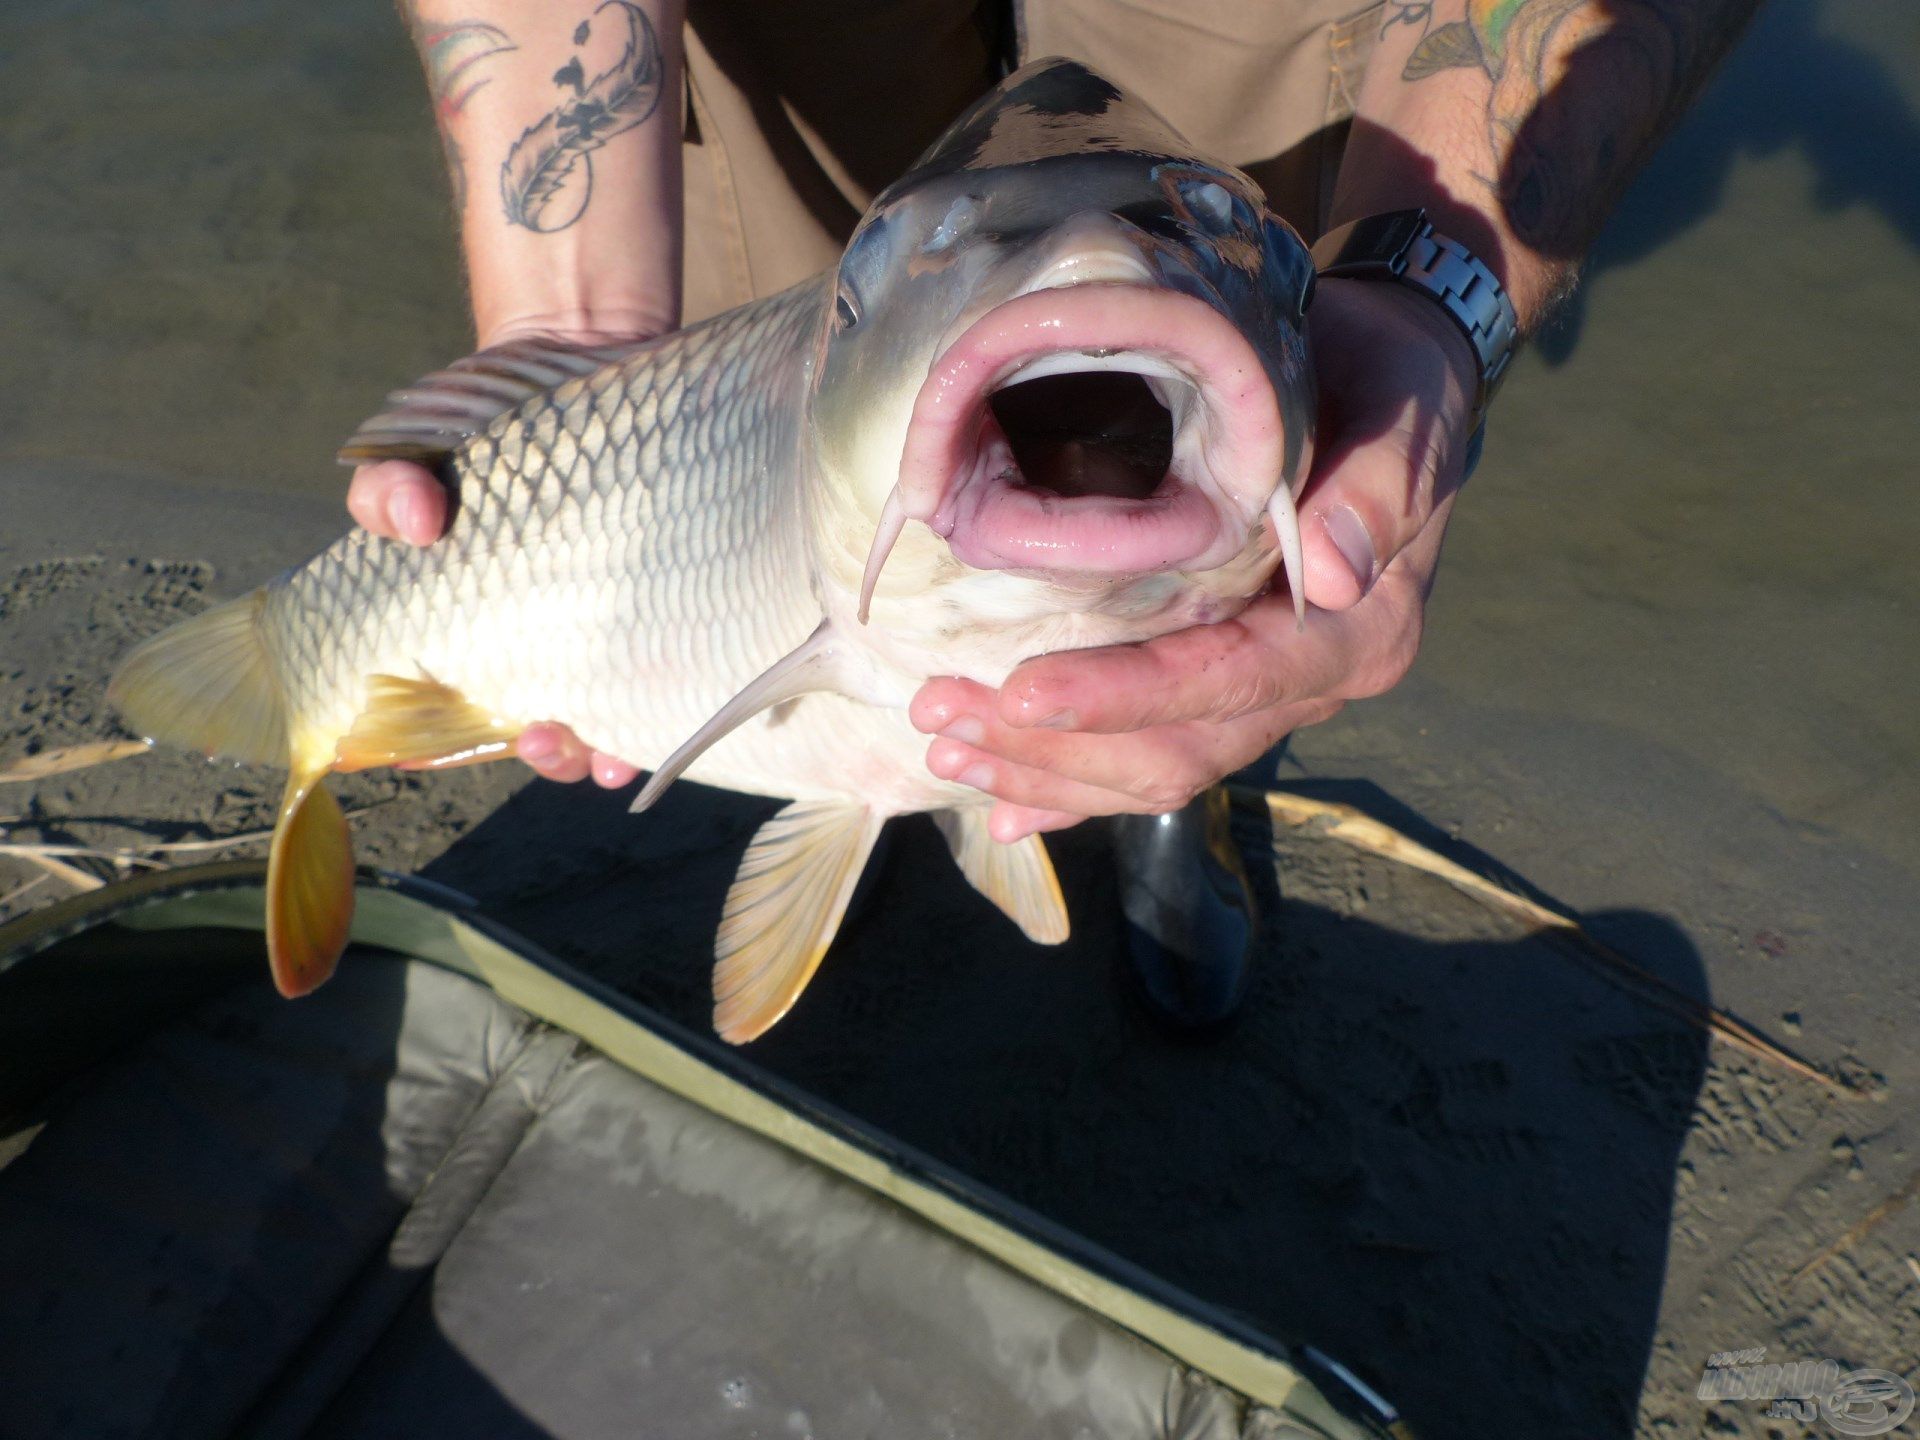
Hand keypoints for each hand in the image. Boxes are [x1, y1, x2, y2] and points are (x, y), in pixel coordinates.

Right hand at [346, 318, 665, 787]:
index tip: (413, 750)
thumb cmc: (489, 424)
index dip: (428, 739)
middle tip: (540, 735)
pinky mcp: (674, 599)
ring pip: (608, 715)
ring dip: (603, 750)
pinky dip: (674, 707)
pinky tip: (678, 715)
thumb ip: (391, 487)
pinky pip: (677, 670)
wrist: (586, 357)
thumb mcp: (419, 447)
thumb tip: (414, 520)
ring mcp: (610, 625)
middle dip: (546, 749)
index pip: (445, 705)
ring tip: (603, 753)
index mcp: (478, 625)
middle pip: (538, 727)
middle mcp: (547, 640)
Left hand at [909, 277, 1482, 840]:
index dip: (1126, 698)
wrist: (1381, 388)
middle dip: (1052, 746)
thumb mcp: (1398, 412)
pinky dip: (1069, 787)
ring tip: (942, 740)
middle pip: (1175, 751)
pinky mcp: (1216, 690)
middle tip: (941, 713)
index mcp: (1357, 637)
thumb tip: (1331, 573)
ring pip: (1146, 768)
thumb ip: (1376, 489)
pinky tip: (1003, 806)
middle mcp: (1306, 687)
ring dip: (1041, 767)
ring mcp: (1258, 700)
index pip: (1231, 685)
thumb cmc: (1385, 388)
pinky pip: (1142, 758)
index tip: (1025, 690)